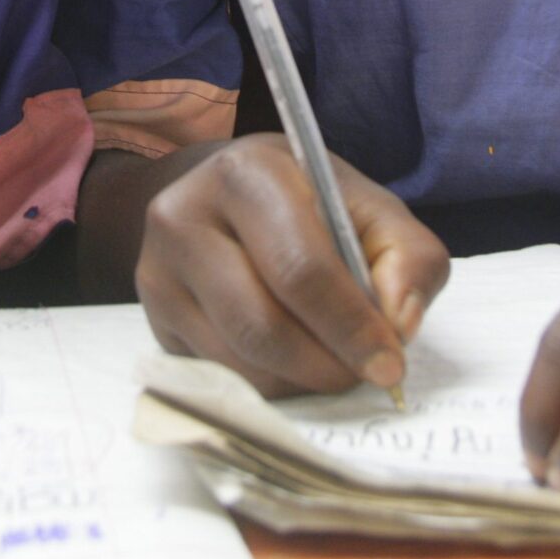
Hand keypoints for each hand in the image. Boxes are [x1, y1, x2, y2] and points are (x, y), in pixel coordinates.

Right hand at [135, 135, 449, 397]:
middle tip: (368, 375)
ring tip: (334, 363)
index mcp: (245, 174)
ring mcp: (157, 272)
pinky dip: (271, 384)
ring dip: (302, 380)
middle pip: (262, 325)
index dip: (351, 325)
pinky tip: (294, 361)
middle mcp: (183, 217)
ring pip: (239, 361)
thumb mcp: (366, 207)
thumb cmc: (307, 202)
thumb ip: (407, 256)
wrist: (223, 196)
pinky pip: (220, 376)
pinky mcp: (152, 319)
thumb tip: (400, 322)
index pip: (300, 268)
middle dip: (328, 364)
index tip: (391, 362)